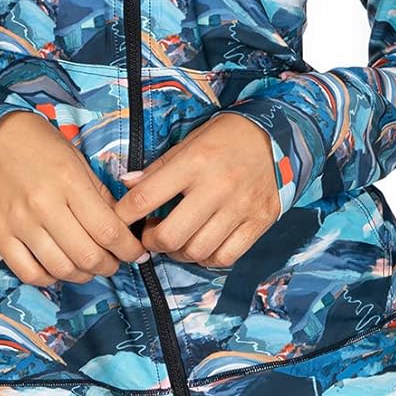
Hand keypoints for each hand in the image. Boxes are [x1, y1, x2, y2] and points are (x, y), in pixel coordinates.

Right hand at [0, 110, 149, 285]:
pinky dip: (50, 278)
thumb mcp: (77, 161)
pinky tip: (58, 268)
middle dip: (109, 266)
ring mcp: (18, 222)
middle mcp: (43, 204)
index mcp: (69, 181)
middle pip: (87, 255)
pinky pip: (28, 273)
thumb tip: (123, 229)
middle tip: (114, 262)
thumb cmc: (39, 146)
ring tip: (89, 267)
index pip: (108, 230)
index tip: (136, 252)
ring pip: (60, 269)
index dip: (129, 249)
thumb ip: (100, 196)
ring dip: (83, 275)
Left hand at [114, 112, 280, 267]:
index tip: (117, 221)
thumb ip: (159, 168)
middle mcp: (217, 187)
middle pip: (171, 236)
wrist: (277, 136)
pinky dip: (207, 258)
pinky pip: (225, 257)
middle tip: (150, 235)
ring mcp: (240, 208)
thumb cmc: (226, 138)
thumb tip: (127, 186)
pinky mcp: (259, 222)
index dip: (124, 215)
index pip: (146, 197)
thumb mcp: (189, 142)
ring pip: (197, 251)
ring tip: (176, 239)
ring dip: (178, 253)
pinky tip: (202, 245)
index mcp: (195, 162)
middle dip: (151, 242)